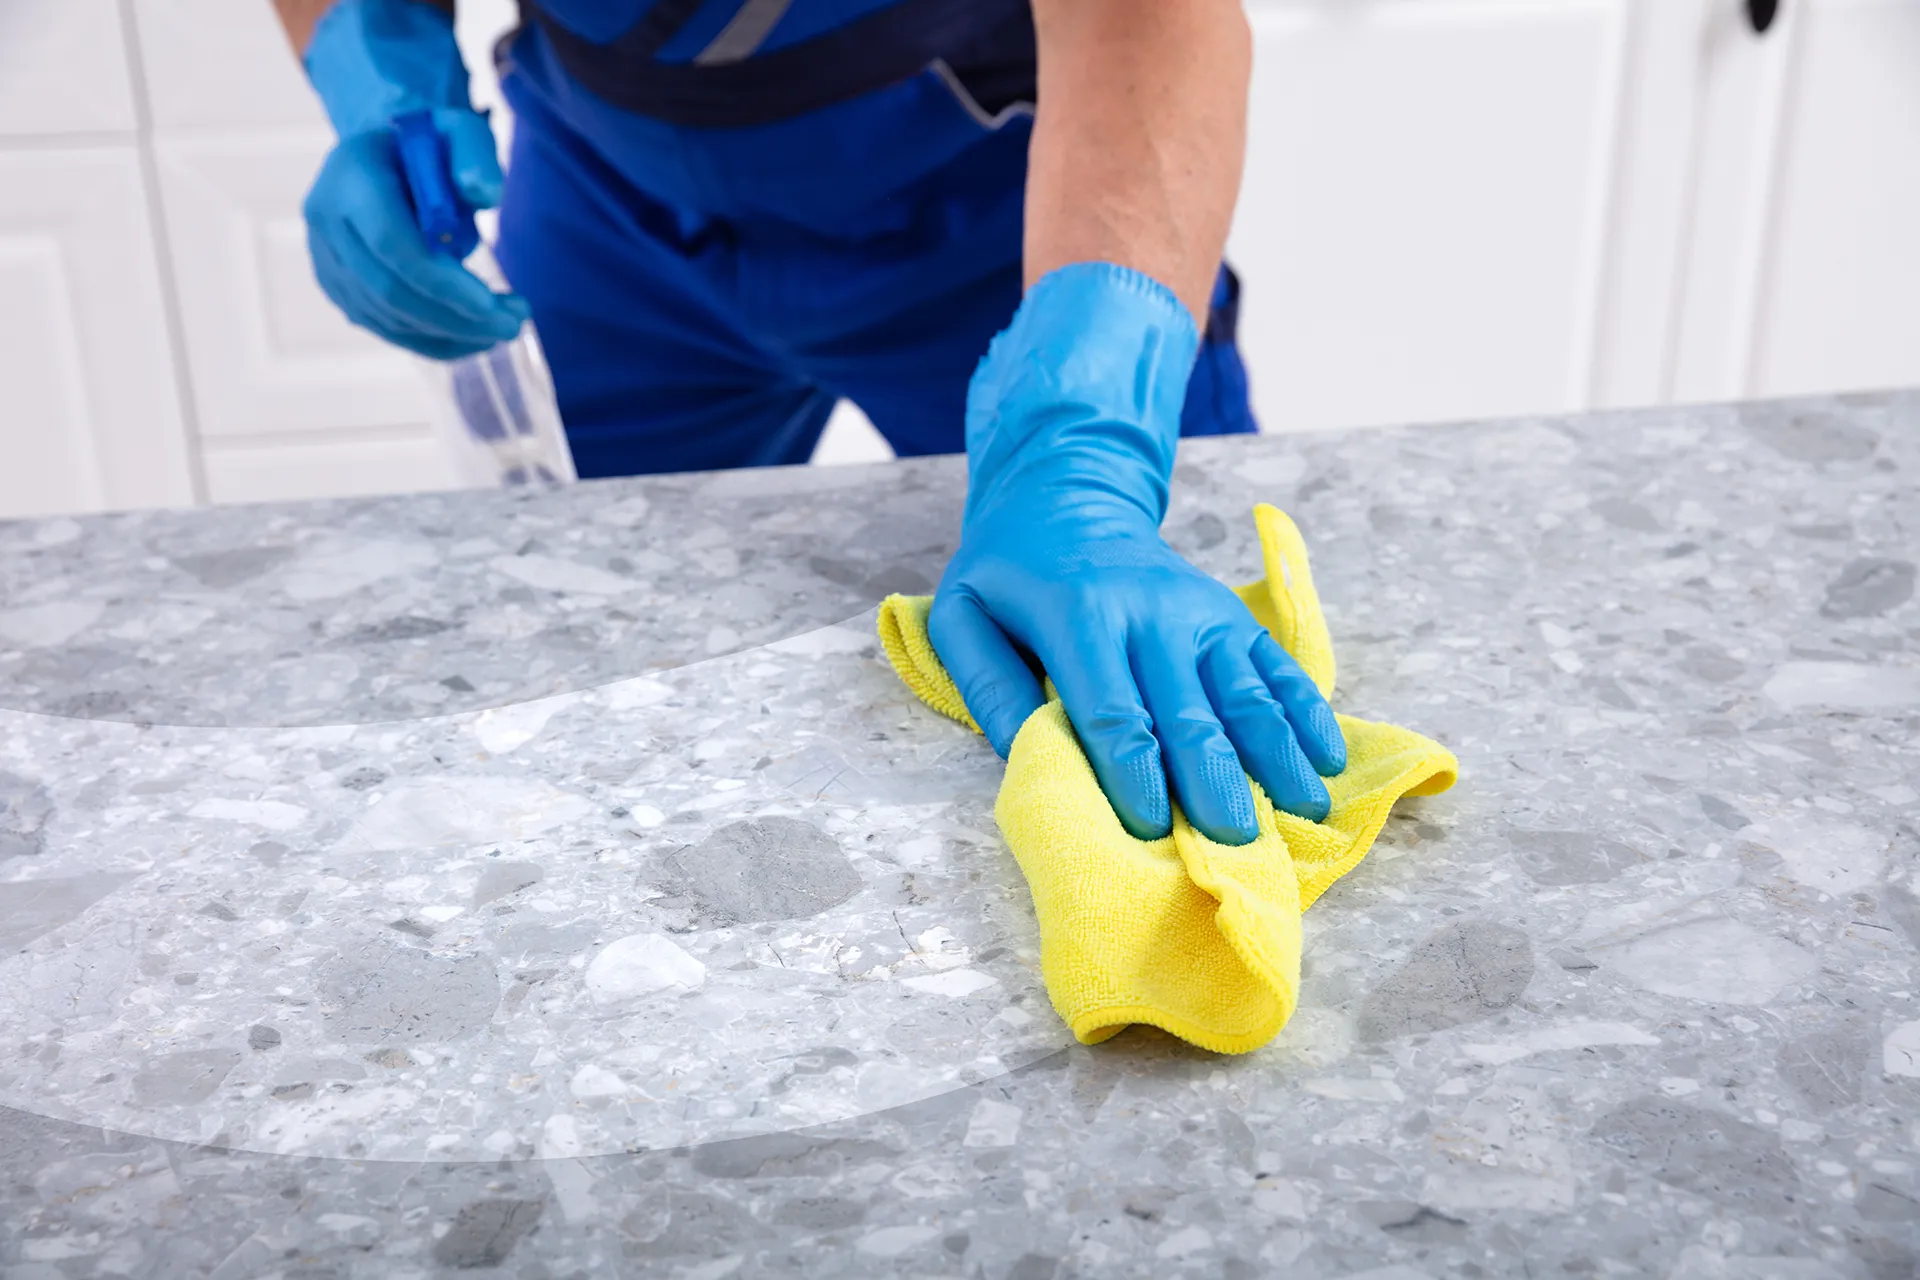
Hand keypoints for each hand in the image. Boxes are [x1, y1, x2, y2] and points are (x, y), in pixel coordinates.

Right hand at [300, 0, 526, 357]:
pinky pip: (384, 328)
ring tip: (504, 326)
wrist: (386, 159)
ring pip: (388, 317)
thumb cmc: (429, 147)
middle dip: (457, 317)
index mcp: (352, 175)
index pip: (392, 244)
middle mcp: (326, 219)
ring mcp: (326, 258)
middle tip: (514, 324)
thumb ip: (475, 154)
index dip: (443, 284)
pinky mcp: (337, 286)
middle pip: (390, 290)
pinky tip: (474, 337)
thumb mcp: (459, 132)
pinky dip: (433, 340)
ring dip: (453, 333)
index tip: (495, 306)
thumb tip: (484, 192)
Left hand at [929, 263, 1346, 844]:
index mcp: (1080, 615)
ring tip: (1303, 813)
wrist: (1067, 498)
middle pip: (1189, 711)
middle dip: (1214, 780)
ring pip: (1246, 693)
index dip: (1133, 774)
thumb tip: (1027, 754)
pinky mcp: (1233, 617)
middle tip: (1234, 844)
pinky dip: (1307, 714)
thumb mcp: (963, 614)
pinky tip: (1328, 760)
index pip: (1112, 710)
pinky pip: (1277, 668)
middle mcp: (1152, 613)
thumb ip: (986, 683)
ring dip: (1278, 756)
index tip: (1151, 830)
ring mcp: (1202, 614)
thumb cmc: (1009, 575)